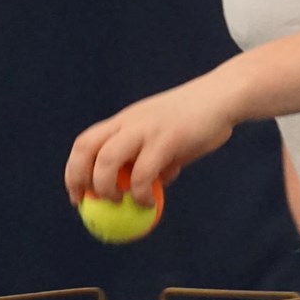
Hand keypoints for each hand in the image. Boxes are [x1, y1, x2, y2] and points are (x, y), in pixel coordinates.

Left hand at [64, 71, 242, 206]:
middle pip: (87, 147)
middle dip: (78, 177)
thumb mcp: (169, 139)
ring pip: (107, 159)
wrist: (224, 96)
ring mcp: (146, 129)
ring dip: (105, 186)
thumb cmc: (199, 119)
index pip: (86, 142)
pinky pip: (143, 173)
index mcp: (125, 121)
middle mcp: (129, 123)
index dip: (75, 169)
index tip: (78, 194)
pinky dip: (140, 193)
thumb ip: (157, 159)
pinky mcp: (167, 139)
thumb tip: (155, 184)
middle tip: (87, 203)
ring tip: (118, 202)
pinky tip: (148, 203)